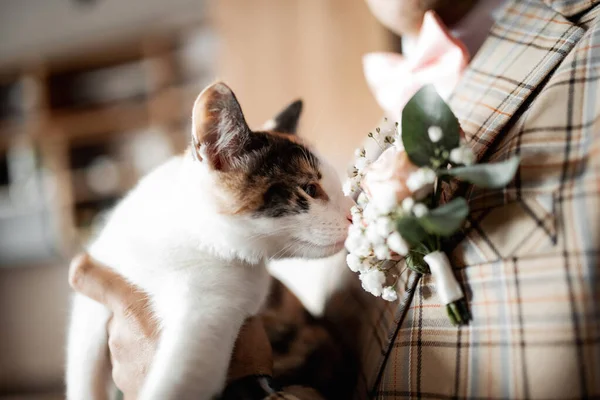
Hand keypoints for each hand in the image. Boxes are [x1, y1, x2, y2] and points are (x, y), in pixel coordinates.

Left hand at [68, 253, 273, 398]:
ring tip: (182, 350)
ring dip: (148, 343)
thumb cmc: (233, 356)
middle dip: (144, 314)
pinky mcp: (130, 392)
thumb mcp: (224, 309)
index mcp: (137, 307)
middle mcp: (121, 335)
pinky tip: (178, 371)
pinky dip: (151, 367)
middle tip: (176, 320)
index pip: (94, 280)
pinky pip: (135, 368)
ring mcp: (122, 367)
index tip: (87, 264)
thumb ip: (200, 294)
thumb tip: (208, 281)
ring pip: (129, 342)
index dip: (89, 271)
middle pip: (123, 313)